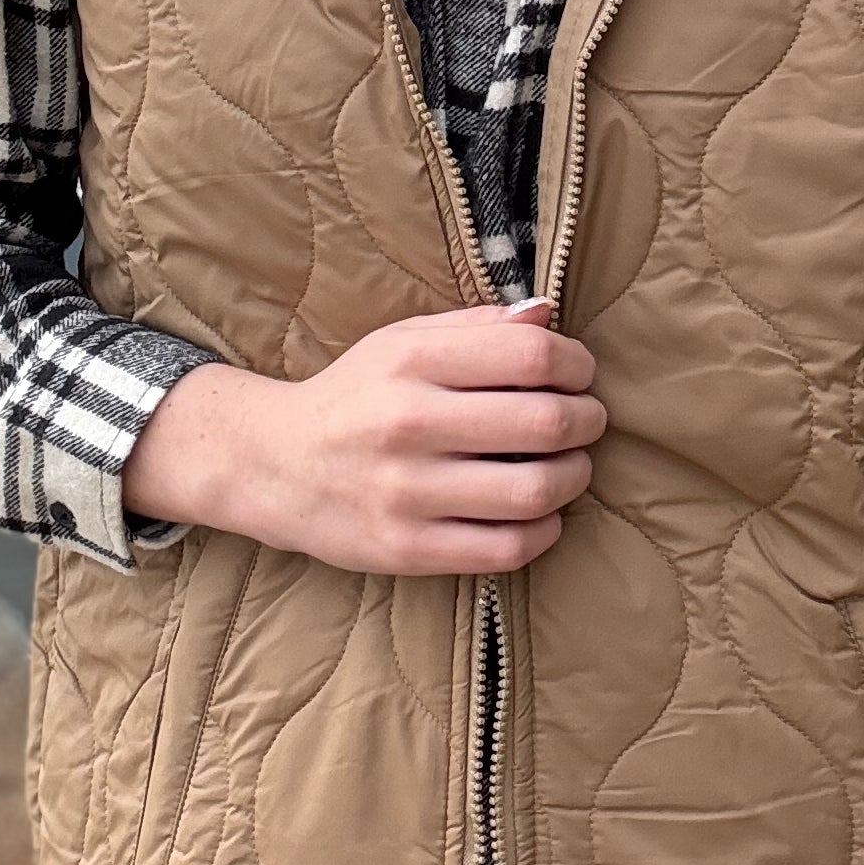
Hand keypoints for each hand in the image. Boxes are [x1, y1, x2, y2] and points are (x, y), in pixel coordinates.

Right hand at [121, 299, 604, 574]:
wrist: (275, 466)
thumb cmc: (356, 397)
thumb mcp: (402, 342)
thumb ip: (477, 326)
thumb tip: (548, 316)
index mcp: (412, 362)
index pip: (532, 356)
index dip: (577, 365)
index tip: (579, 374)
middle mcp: (408, 423)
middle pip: (546, 423)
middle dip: (587, 421)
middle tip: (586, 421)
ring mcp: (407, 492)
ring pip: (535, 491)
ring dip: (574, 478)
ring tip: (569, 468)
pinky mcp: (407, 548)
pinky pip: (507, 548)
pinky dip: (544, 530)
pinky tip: (540, 514)